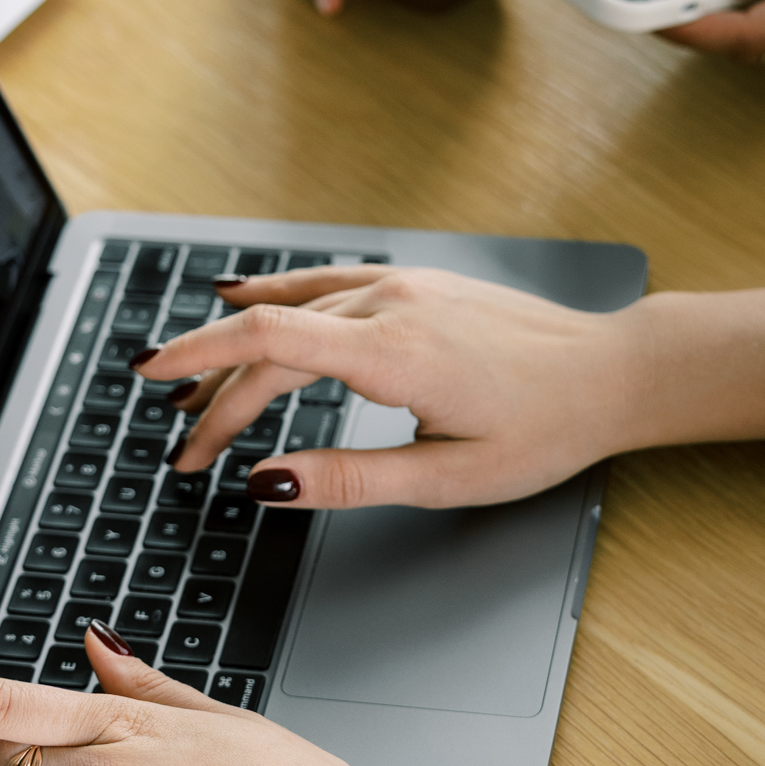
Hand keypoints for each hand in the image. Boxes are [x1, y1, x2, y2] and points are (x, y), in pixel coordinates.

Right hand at [147, 263, 641, 508]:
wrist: (612, 372)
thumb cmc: (544, 430)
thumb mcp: (448, 478)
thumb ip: (349, 480)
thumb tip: (266, 483)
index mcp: (393, 354)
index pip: (266, 342)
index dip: (199, 361)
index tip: (152, 386)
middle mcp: (390, 305)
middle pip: (271, 339)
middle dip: (217, 396)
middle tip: (186, 450)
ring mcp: (402, 285)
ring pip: (293, 309)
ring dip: (238, 349)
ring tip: (194, 390)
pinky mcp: (415, 283)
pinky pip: (326, 282)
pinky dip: (275, 295)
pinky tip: (240, 296)